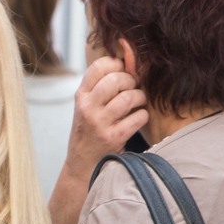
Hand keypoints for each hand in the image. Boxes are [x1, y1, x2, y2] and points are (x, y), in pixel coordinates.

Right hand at [61, 57, 147, 181]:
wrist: (82, 163)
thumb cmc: (90, 130)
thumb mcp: (87, 106)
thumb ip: (101, 86)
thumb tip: (128, 59)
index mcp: (81, 96)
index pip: (99, 66)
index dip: (117, 64)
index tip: (123, 72)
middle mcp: (87, 107)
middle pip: (116, 79)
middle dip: (131, 81)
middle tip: (133, 89)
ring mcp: (99, 123)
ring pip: (129, 97)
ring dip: (140, 98)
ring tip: (138, 103)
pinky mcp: (113, 138)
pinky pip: (138, 117)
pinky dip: (143, 116)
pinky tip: (138, 118)